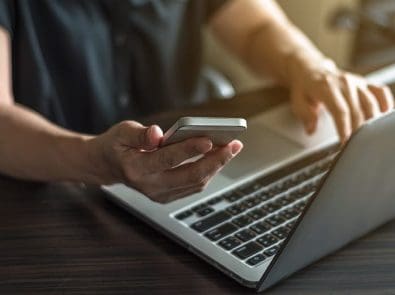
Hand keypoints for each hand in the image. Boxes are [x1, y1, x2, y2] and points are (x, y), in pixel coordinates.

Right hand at [89, 121, 242, 202]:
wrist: (108, 166)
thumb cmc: (116, 145)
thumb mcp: (121, 132)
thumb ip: (139, 134)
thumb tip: (157, 134)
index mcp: (136, 168)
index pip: (167, 159)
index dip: (189, 149)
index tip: (209, 139)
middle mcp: (149, 186)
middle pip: (189, 176)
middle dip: (215, 161)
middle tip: (233, 145)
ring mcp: (159, 194)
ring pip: (195, 183)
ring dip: (216, 166)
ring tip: (231, 148)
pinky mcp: (167, 196)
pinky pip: (193, 187)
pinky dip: (208, 172)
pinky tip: (218, 158)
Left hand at [288, 55, 393, 142]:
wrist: (310, 68)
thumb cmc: (304, 87)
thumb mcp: (297, 101)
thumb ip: (305, 115)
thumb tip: (311, 130)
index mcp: (326, 87)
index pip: (340, 110)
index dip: (344, 127)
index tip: (345, 142)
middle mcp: (344, 83)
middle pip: (356, 109)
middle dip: (357, 130)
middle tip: (355, 146)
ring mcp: (355, 82)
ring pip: (370, 102)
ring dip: (371, 121)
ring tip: (369, 137)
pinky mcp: (363, 83)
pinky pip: (379, 91)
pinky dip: (385, 103)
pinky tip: (385, 115)